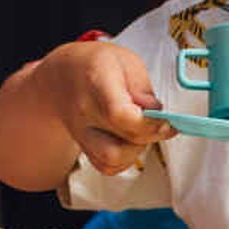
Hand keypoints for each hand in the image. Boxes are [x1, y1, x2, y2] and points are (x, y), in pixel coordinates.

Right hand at [48, 38, 173, 179]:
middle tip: (159, 123)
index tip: (164, 119)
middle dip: (147, 138)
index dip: (148, 123)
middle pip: (116, 146)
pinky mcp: (83, 147)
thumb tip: (155, 114)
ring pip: (110, 162)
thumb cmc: (97, 64)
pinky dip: (125, 159)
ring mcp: (80, 133)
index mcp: (96, 81)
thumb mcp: (127, 61)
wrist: (64, 74)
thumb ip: (144, 88)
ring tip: (142, 130)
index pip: (119, 114)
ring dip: (135, 152)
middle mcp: (83, 112)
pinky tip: (130, 140)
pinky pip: (106, 166)